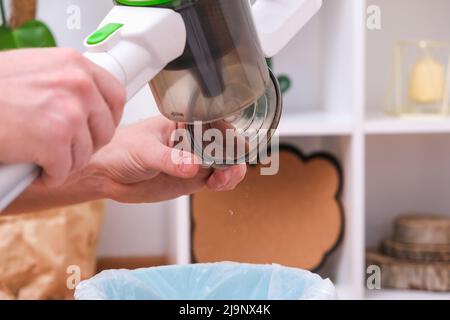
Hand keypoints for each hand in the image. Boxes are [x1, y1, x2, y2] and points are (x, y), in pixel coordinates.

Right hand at [0, 48, 125, 186]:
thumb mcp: (36, 69)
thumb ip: (66, 81)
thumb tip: (88, 97)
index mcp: (75, 65)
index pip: (116, 96)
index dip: (109, 118)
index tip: (99, 129)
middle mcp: (78, 85)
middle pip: (105, 130)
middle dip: (86, 145)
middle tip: (65, 149)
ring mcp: (69, 113)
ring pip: (85, 154)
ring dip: (64, 162)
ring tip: (41, 156)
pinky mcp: (54, 141)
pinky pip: (64, 171)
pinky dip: (48, 176)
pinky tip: (33, 168)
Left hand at [88, 116, 246, 202]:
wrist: (107, 174)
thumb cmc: (120, 150)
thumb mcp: (144, 151)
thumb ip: (169, 159)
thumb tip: (192, 165)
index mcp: (183, 123)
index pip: (215, 124)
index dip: (229, 134)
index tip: (233, 147)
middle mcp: (192, 140)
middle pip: (225, 145)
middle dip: (233, 156)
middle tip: (230, 169)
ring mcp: (193, 160)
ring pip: (224, 164)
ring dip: (231, 172)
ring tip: (223, 180)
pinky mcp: (191, 178)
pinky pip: (215, 180)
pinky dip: (223, 183)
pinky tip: (218, 185)